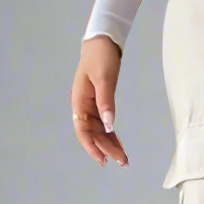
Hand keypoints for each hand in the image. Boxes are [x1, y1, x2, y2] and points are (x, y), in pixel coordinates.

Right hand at [70, 35, 128, 166]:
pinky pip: (105, 123)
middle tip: (123, 163)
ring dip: (110, 145)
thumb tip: (109, 126)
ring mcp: (91, 105)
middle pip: (93, 133)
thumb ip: (106, 102)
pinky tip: (118, 144)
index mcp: (79, 101)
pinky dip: (111, 134)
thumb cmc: (101, 57)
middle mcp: (83, 106)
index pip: (83, 130)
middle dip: (107, 149)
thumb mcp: (104, 79)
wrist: (103, 41)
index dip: (92, 146)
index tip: (103, 160)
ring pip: (100, 131)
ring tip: (123, 159)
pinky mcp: (99, 102)